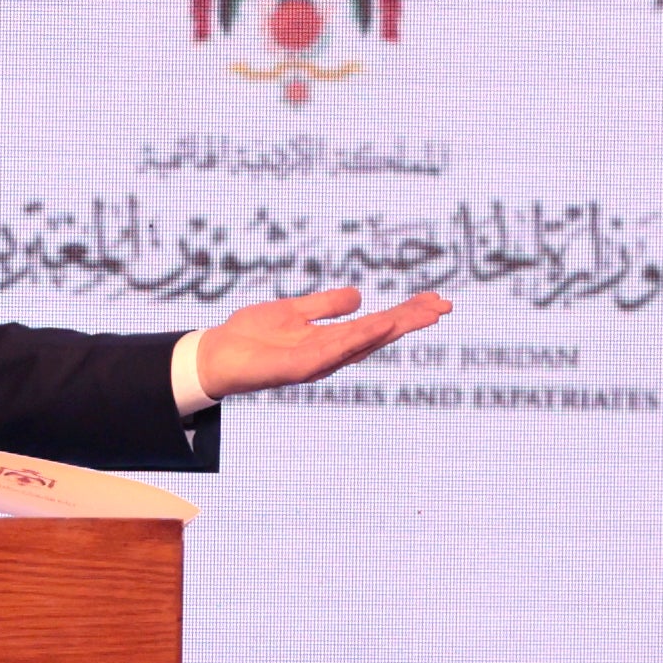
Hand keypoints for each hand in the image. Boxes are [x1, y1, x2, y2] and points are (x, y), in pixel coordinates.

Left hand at [191, 282, 449, 401]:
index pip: (376, 323)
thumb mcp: (293, 310)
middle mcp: (331, 353)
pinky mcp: (300, 367)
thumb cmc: (251, 336)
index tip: (435, 301)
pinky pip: (334, 350)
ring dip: (394, 327)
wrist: (216, 355)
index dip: (406, 313)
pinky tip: (379, 324)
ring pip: (364, 342)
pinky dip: (359, 337)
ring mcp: (318, 362)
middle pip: (379, 334)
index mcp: (332, 340)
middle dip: (412, 320)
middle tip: (446, 306)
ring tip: (423, 313)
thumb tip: (358, 295)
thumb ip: (325, 305)